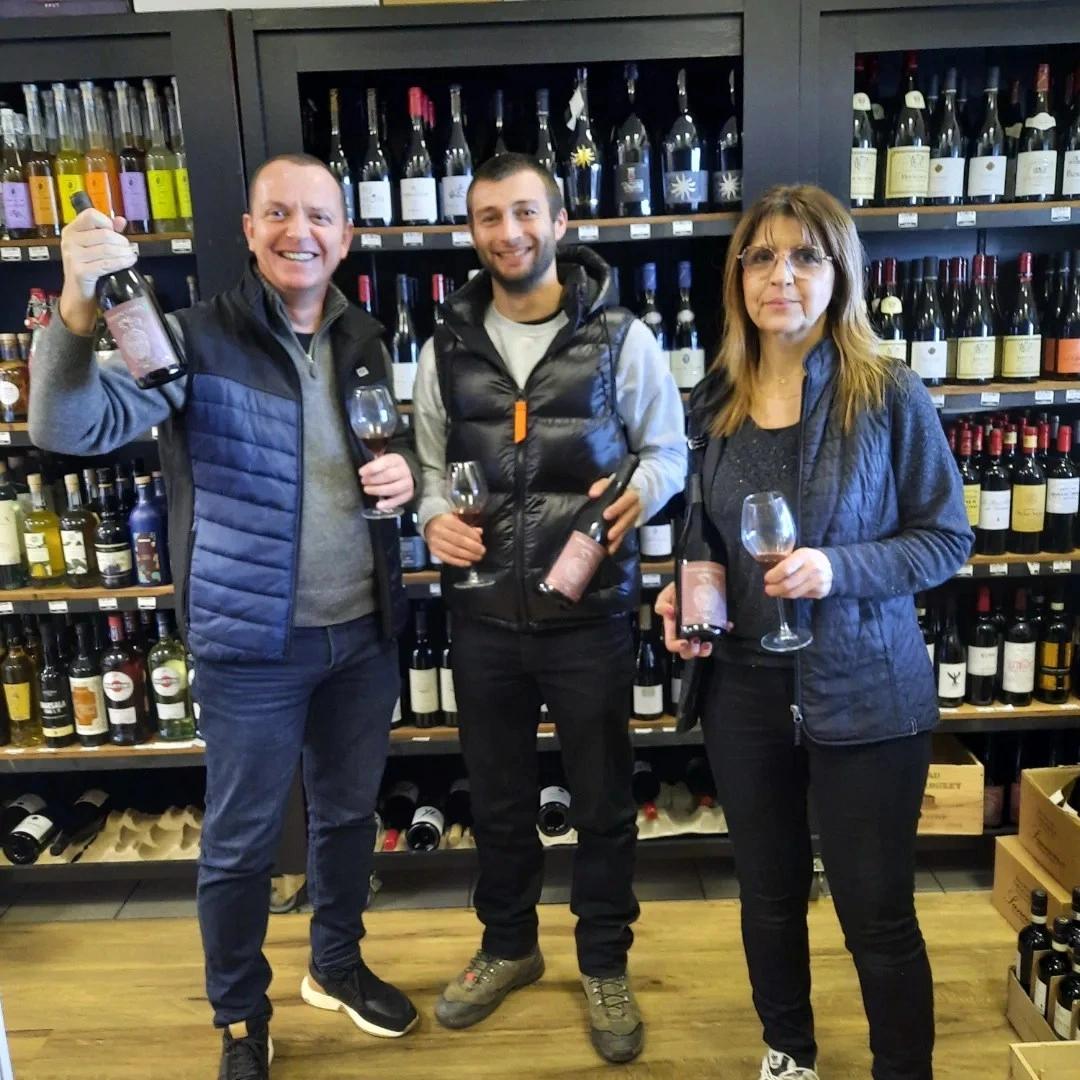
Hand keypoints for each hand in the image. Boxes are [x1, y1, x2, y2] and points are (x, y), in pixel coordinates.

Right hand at [59, 207, 133, 333]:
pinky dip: (121, 262)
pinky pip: (106, 264)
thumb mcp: (95, 247)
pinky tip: (129, 262)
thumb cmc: (88, 268)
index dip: (107, 222)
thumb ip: (107, 231)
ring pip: (107, 249)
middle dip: (122, 242)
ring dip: (124, 253)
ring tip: (132, 256)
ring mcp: (73, 257)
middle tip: (129, 249)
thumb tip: (121, 220)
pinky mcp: (80, 272)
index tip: (115, 233)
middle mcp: (69, 241)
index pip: (91, 215)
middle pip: (104, 233)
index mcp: (71, 230)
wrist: (78, 295)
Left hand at [358, 453, 413, 510]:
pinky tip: (378, 505)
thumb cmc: (389, 468)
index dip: (372, 468)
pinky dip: (388, 504)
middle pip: (389, 475)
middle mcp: (404, 471)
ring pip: (393, 488)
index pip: (385, 462)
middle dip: (373, 479)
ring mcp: (407, 483)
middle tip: (363, 481)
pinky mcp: (407, 494)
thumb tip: (363, 472)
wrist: (405, 474)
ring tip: (367, 490)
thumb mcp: (382, 461)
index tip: (361, 472)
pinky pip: (398, 500)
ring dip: (378, 490)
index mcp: (396, 460)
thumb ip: (373, 465)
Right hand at [424, 512, 485, 567]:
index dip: (473, 536)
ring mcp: (435, 542)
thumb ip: (468, 526)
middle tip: (482, 551)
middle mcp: (439, 531)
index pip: (462, 529)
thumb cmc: (446, 522)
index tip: (480, 541)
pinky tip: (468, 562)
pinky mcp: (434, 551)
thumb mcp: (456, 519)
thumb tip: (479, 532)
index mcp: (446, 520)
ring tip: (477, 557)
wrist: (429, 524)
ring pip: (454, 551)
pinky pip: (448, 559)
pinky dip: (459, 562)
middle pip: (459, 541)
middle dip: (473, 547)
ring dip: (468, 555)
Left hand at [588, 475, 642, 554]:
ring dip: (619, 536)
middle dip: (619, 526)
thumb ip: (601, 486)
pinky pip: (625, 535)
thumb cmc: (618, 488)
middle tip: (609, 535)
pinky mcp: (630, 525)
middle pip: (629, 517)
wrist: (635, 492)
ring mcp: (634, 517)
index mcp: (631, 493)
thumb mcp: (610, 482)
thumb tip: (593, 494)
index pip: (627, 500)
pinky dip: (618, 543)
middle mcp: (635, 506)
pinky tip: (610, 550)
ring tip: (609, 544)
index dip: (618, 507)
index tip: (606, 515)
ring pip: (628, 527)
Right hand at [655, 582, 723, 660]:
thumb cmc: (679, 589)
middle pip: (687, 650)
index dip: (677, 646)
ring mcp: (700, 629)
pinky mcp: (712, 625)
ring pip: (701, 648)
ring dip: (705, 650)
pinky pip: (718, 633)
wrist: (693, 579)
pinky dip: (723, 630)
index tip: (684, 642)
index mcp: (673, 627)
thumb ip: (662, 603)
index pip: (671, 643)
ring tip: (709, 643)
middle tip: (698, 643)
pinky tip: (726, 625)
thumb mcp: (667, 594)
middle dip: (693, 651)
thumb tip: (668, 612)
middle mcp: (686, 631)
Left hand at [764, 547, 832, 599]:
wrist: (831, 565)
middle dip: (775, 589)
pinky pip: (801, 596)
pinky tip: (787, 592)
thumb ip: (785, 562)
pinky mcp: (821, 592)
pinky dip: (791, 595)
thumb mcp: (798, 553)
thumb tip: (769, 574)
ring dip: (781, 594)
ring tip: (774, 592)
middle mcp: (813, 569)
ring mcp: (819, 582)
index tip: (767, 579)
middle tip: (768, 589)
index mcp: (805, 556)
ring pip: (794, 593)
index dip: (773, 576)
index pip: (786, 569)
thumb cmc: (809, 558)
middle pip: (788, 584)